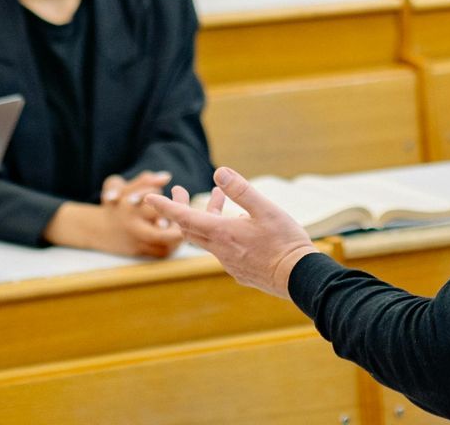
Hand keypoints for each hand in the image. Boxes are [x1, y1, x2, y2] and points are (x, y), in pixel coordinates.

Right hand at [44, 170, 182, 257]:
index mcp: (129, 207)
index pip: (155, 204)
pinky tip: (178, 236)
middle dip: (178, 226)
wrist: (96, 229)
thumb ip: (144, 180)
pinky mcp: (139, 252)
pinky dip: (173, 245)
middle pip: (161, 232)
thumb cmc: (115, 203)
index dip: (171, 203)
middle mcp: (132, 226)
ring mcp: (136, 241)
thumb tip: (166, 176)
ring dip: (178, 236)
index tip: (180, 194)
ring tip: (186, 225)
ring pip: (164, 244)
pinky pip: (161, 252)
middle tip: (188, 216)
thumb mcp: (123, 188)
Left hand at [146, 167, 318, 299]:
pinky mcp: (240, 271)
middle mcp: (221, 250)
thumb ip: (241, 190)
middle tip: (180, 190)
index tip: (149, 197)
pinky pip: (221, 249)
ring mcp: (229, 263)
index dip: (166, 206)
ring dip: (207, 217)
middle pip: (190, 229)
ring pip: (207, 238)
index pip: (185, 218)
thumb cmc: (285, 242)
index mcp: (223, 233)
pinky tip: (238, 224)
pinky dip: (220, 231)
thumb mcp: (266, 210)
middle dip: (181, 209)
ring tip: (219, 197)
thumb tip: (219, 172)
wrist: (299, 278)